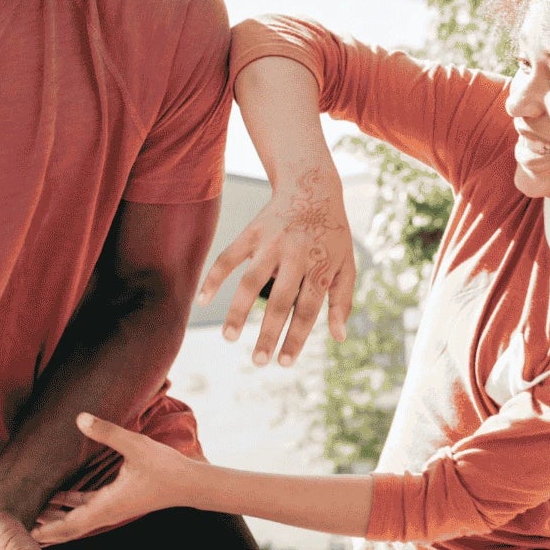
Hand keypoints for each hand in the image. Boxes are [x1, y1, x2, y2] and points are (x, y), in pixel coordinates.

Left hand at [32, 413, 206, 545]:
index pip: (69, 525)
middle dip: (43, 527)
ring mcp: (112, 508)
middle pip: (68, 527)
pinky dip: (69, 505)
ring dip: (54, 516)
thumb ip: (107, 432)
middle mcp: (106, 512)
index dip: (45, 531)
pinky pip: (86, 507)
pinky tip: (58, 495)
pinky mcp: (117, 501)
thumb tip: (80, 418)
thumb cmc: (165, 468)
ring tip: (29, 509)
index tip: (23, 534)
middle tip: (15, 524)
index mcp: (107, 506)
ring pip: (76, 518)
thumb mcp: (135, 446)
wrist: (190, 485)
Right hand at [196, 165, 354, 366]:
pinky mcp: (252, 232)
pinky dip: (214, 277)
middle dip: (269, 334)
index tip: (284, 363)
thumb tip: (339, 337)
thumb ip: (342, 301)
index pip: (308, 310)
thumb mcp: (346, 264)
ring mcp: (271, 243)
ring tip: (228, 338)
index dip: (296, 338)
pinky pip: (229, 256)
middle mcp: (296, 256)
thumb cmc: (331, 233)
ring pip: (251, 281)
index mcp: (320, 267)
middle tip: (258, 362)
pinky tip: (203, 300)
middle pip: (280, 301)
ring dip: (238, 311)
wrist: (312, 186)